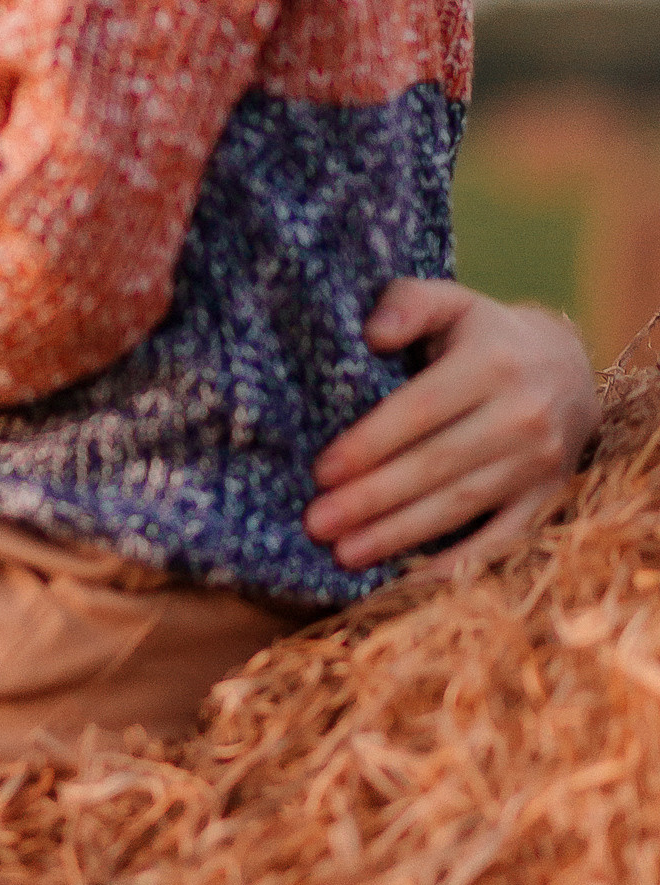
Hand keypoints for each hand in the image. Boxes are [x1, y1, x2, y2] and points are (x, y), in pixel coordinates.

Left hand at [305, 279, 598, 574]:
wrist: (566, 368)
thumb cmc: (482, 337)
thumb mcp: (450, 303)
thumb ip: (407, 304)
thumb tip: (372, 333)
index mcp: (493, 363)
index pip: (421, 410)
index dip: (370, 443)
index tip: (322, 471)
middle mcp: (523, 414)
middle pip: (436, 465)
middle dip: (372, 499)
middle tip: (317, 523)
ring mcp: (540, 462)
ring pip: (460, 505)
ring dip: (399, 535)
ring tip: (345, 553)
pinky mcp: (547, 497)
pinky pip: (500, 539)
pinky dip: (455, 565)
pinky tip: (407, 581)